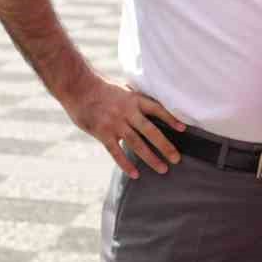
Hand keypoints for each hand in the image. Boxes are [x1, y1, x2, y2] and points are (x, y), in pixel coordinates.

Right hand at [65, 74, 184, 177]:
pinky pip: (116, 152)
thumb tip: (150, 110)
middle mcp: (127, 111)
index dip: (170, 118)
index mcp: (134, 99)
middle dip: (165, 146)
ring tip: (163, 169)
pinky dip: (126, 164)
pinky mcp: (102, 133)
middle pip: (150, 131)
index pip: (157, 109)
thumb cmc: (101, 89)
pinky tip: (135, 174)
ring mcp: (115, 123)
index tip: (184, 129)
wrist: (78, 87)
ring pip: (136, 144)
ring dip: (151, 158)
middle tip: (177, 158)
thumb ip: (135, 101)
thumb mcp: (122, 90)